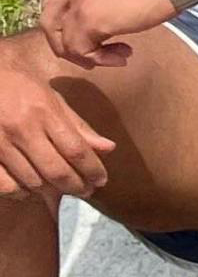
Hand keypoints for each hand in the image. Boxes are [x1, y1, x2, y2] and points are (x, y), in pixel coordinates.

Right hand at [0, 65, 117, 201]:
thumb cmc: (20, 84)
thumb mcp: (52, 97)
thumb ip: (78, 125)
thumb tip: (109, 148)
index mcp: (45, 112)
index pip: (76, 150)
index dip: (92, 170)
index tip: (101, 180)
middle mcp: (22, 130)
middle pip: (56, 170)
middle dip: (76, 186)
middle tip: (86, 191)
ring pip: (31, 181)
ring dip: (51, 192)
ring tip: (63, 191)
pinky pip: (4, 185)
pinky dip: (20, 192)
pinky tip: (30, 189)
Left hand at [38, 0, 175, 68]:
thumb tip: (105, 19)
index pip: (55, 6)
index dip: (68, 27)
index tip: (93, 36)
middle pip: (50, 25)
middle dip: (69, 46)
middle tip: (94, 55)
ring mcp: (78, 4)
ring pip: (65, 43)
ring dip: (90, 56)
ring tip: (118, 57)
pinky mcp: (89, 22)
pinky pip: (82, 51)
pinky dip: (101, 60)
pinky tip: (122, 56)